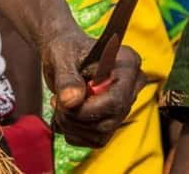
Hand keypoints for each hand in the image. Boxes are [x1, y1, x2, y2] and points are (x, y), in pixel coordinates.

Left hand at [43, 28, 144, 148]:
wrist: (64, 54)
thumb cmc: (65, 49)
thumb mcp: (61, 56)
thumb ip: (66, 78)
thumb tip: (70, 102)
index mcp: (127, 64)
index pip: (116, 101)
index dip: (87, 109)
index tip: (62, 102)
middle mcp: (132, 87)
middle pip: (109, 121)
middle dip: (76, 118)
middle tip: (56, 102)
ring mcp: (123, 106)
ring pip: (101, 134)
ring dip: (72, 126)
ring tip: (58, 105)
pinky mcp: (112, 119)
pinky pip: (96, 140)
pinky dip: (75, 133)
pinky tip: (63, 116)